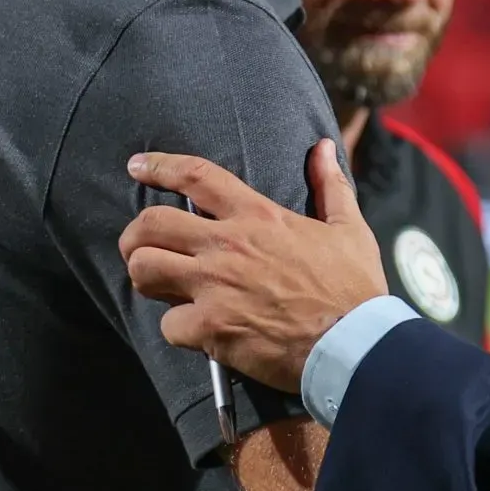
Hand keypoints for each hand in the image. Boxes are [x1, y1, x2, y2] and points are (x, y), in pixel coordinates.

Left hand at [120, 141, 387, 390]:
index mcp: (258, 216)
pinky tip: (195, 331)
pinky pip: (167, 325)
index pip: (196, 177)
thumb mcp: (348, 228)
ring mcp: (215, 286)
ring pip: (145, 269)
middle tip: (139, 246)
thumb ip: (330, 185)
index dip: (159, 166)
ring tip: (159, 286)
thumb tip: (323, 147)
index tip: (137, 167)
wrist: (353, 343)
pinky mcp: (211, 327)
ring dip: (146, 277)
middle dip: (135, 235)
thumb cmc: (354, 287)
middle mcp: (228, 245)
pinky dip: (177, 329)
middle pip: (151, 223)